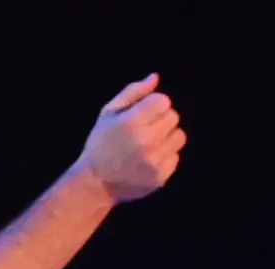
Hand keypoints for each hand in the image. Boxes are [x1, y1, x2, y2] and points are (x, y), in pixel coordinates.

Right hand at [79, 75, 184, 201]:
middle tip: (146, 129)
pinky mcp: (160, 177)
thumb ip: (133, 92)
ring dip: (167, 137)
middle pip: (173, 117)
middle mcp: (145, 141)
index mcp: (131, 122)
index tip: (144, 114)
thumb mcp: (108, 113)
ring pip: (179, 136)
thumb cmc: (101, 143)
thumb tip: (155, 78)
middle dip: (161, 119)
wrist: (95, 183)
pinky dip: (165, 156)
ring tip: (151, 144)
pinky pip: (176, 156)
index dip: (154, 104)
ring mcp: (154, 161)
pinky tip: (150, 159)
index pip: (163, 101)